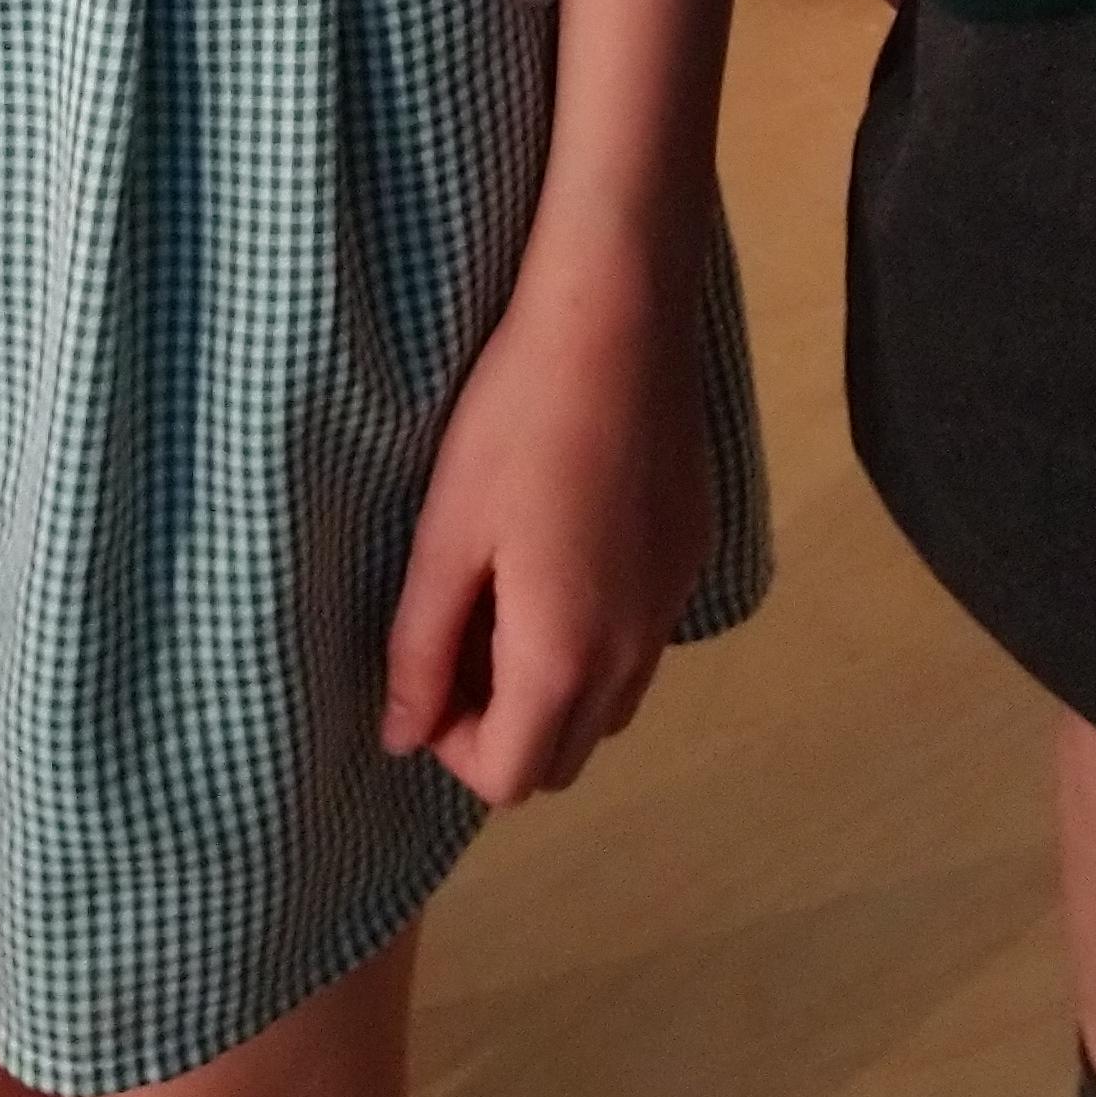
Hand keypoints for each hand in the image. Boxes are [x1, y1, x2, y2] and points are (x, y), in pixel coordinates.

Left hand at [381, 237, 709, 807]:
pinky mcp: (693, 558)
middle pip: (564, 756)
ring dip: (551, 691)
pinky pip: (641, 646)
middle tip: (457, 640)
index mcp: (565, 656)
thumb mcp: (445, 536)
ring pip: (611, 706)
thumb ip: (420, 650)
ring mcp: (674, 606)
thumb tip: (402, 738)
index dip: (450, 746)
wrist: (619, 320)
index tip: (423, 671)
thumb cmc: (514, 424)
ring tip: (506, 600)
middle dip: (501, 729)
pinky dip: (595, 642)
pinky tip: (564, 554)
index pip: (509, 776)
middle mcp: (633, 653)